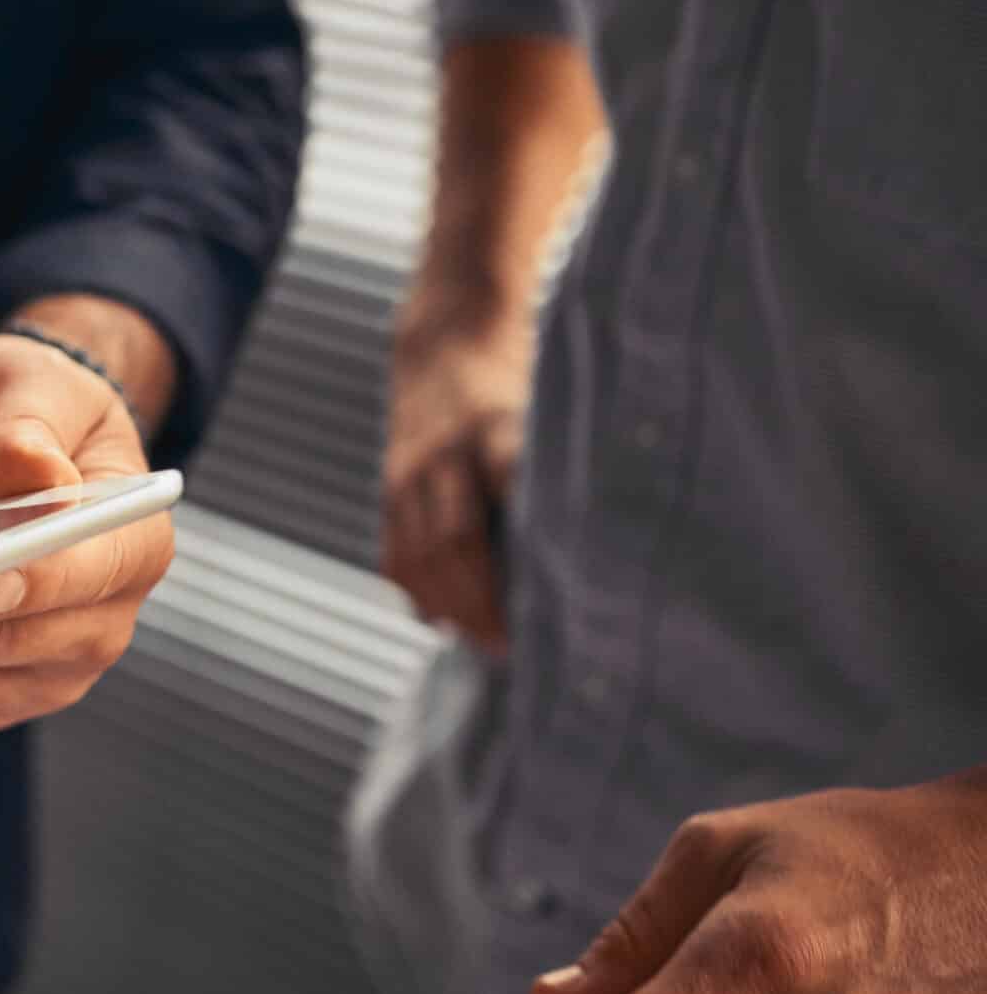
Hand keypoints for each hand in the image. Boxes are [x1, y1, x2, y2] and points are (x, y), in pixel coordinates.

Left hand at [0, 327, 172, 728]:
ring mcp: (53, 666)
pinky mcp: (1, 690)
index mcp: (131, 541)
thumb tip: (25, 469)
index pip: (85, 575)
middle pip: (2, 644)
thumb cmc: (33, 414)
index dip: (32, 585)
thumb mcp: (27, 383)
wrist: (22, 454)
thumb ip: (25, 423)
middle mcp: (106, 620)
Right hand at [381, 305, 530, 650]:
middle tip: (514, 647)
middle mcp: (443, 452)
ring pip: (418, 555)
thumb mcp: (550, 407)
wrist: (446, 346)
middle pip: (456, 540)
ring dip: (449, 606)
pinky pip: (395, 552)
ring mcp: (408, 471)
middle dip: (482, 602)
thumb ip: (564, 465)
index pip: (512, 490)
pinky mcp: (389, 488)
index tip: (552, 602)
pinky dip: (416, 592)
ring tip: (484, 642)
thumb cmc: (519, 384)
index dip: (530, 550)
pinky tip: (442, 619)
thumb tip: (604, 541)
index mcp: (494, 427)